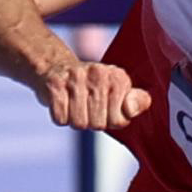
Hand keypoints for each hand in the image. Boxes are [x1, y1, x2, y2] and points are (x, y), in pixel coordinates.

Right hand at [36, 59, 151, 131]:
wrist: (56, 67)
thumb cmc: (93, 86)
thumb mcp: (120, 91)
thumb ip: (136, 102)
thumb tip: (131, 109)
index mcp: (119, 78)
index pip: (119, 120)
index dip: (111, 121)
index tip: (107, 108)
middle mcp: (99, 74)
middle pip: (99, 124)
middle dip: (92, 121)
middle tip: (88, 106)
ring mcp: (76, 78)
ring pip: (80, 124)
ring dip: (76, 120)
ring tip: (76, 105)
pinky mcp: (55, 85)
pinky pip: (61, 118)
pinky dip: (61, 117)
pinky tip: (63, 103)